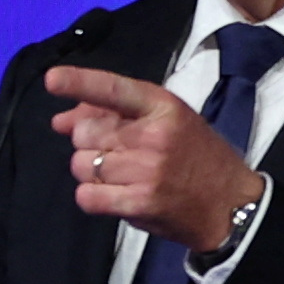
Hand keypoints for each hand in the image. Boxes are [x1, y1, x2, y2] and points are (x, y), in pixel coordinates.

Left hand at [46, 65, 260, 256]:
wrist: (231, 204)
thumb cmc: (197, 156)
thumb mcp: (167, 121)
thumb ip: (116, 115)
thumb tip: (60, 121)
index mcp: (163, 106)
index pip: (113, 89)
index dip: (79, 83)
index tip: (52, 79)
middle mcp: (153, 135)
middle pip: (85, 133)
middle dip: (89, 143)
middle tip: (115, 153)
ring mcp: (146, 170)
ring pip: (82, 165)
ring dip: (91, 172)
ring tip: (120, 176)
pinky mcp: (139, 203)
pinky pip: (87, 197)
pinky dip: (91, 197)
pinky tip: (112, 195)